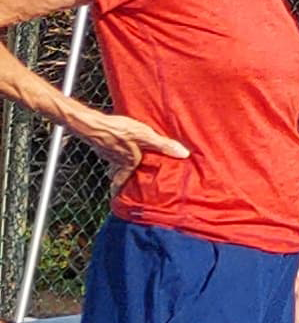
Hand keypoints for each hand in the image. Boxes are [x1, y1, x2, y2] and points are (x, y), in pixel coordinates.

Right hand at [59, 100, 187, 181]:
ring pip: (113, 162)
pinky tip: (115, 144)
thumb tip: (183, 154)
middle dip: (120, 178)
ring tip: (122, 164)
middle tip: (122, 184)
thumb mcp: (146, 137)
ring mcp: (105, 152)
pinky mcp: (100, 142)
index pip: (122, 182)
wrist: (90, 123)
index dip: (120, 190)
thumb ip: (163, 145)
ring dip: (117, 164)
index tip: (117, 198)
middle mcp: (115, 161)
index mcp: (127, 163)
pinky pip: (108, 150)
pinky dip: (112, 150)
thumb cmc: (118, 131)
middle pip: (117, 173)